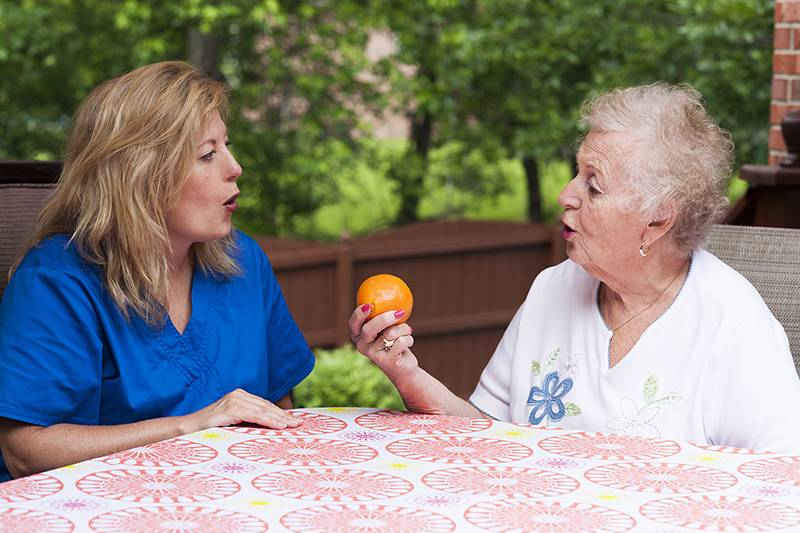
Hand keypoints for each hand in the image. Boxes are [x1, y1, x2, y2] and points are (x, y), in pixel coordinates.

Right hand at [184, 389, 301, 432]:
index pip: (265, 405)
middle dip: (284, 416)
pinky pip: (254, 415)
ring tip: (293, 426)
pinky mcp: (230, 409)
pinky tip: (279, 426)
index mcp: (239, 397)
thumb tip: (268, 431)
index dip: (280, 413)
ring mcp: (234, 400)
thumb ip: (247, 422)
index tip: (294, 421)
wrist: (185, 429)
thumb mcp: (232, 424)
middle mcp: (238, 395)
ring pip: (263, 410)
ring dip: (280, 418)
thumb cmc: (208, 430)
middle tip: (299, 424)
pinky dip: (268, 420)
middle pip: (267, 406)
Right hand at [349, 304, 414, 375]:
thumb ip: (384, 315)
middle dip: (385, 318)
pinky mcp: (387, 361)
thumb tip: (392, 292)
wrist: (403, 367)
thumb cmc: (394, 342)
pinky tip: (409, 342)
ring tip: (407, 331)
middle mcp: (362, 345)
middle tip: (399, 312)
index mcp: (359, 335)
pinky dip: (409, 339)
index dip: (358, 314)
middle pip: (369, 329)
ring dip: (404, 329)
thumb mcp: (387, 328)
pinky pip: (401, 342)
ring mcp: (373, 354)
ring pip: (390, 333)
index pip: (354, 323)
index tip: (367, 306)